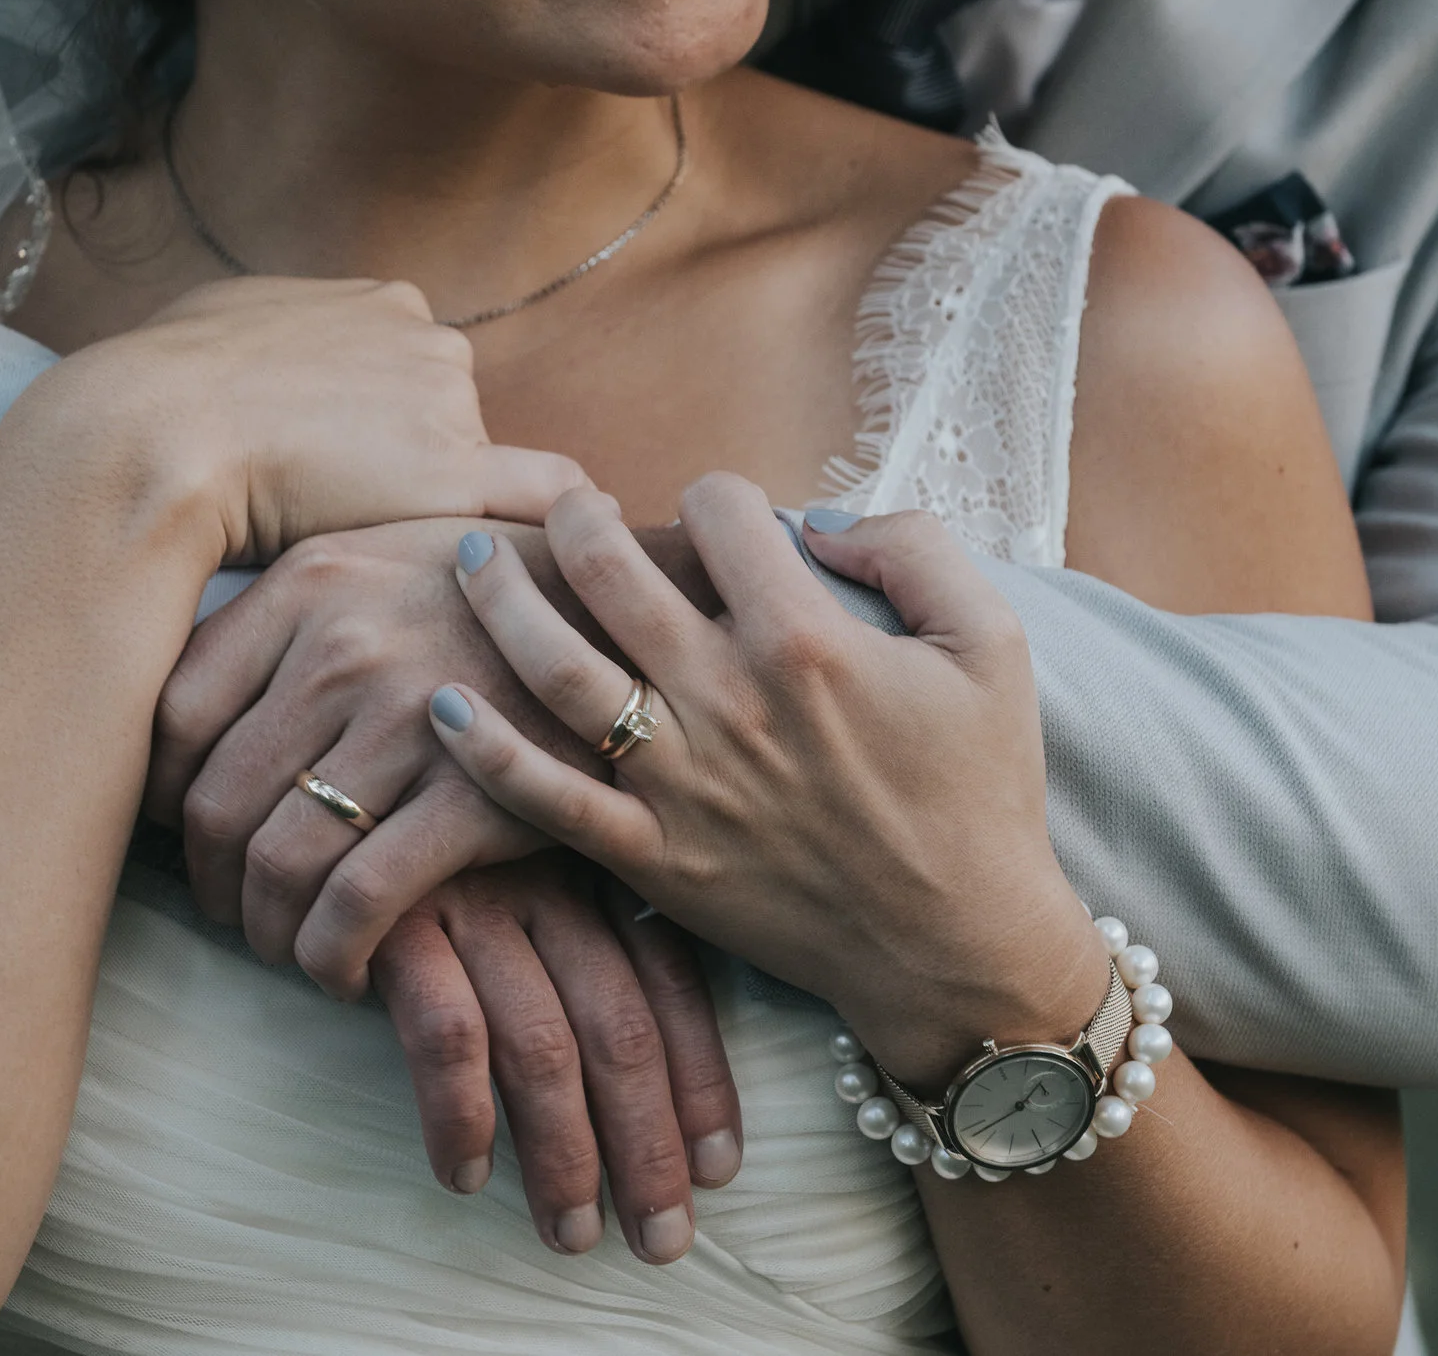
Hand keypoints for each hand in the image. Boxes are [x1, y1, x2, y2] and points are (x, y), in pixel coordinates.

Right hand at [30, 277, 586, 562]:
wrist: (151, 433)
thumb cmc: (167, 390)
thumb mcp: (227, 324)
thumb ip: (279, 339)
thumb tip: (266, 365)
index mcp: (384, 303)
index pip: (415, 379)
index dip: (387, 435)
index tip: (350, 477)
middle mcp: (431, 341)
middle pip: (451, 425)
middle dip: (415, 475)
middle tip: (347, 527)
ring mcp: (449, 406)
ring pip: (469, 474)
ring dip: (437, 514)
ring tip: (375, 557)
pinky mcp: (454, 474)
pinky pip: (544, 494)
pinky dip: (568, 524)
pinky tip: (575, 559)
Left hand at [146, 518, 599, 988]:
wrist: (640, 610)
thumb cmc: (497, 596)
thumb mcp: (382, 560)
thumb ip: (288, 618)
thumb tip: (177, 710)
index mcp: (308, 583)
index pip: (171, 715)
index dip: (157, 800)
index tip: (179, 840)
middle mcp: (343, 643)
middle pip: (214, 802)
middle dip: (214, 886)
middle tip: (239, 915)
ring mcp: (410, 717)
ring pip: (278, 861)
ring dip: (270, 931)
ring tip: (292, 948)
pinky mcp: (475, 791)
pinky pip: (361, 900)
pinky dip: (334, 954)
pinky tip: (347, 970)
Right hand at [366, 855, 741, 1264]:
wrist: (301, 778)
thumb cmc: (418, 838)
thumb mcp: (513, 869)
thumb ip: (568, 942)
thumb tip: (636, 1074)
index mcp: (589, 866)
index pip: (670, 979)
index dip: (700, 1078)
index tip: (719, 1168)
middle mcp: (544, 878)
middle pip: (620, 1025)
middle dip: (649, 1143)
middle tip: (662, 1239)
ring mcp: (471, 896)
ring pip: (542, 1044)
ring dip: (563, 1154)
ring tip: (570, 1234)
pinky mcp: (392, 916)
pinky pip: (444, 1032)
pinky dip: (461, 1114)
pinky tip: (466, 1172)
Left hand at [426, 478, 1110, 1088]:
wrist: (957, 944)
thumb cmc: (981, 791)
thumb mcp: (993, 644)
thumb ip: (916, 549)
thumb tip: (815, 519)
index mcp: (808, 640)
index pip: (722, 512)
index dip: (717, 493)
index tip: (721, 512)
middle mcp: (729, 703)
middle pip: (611, 573)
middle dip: (577, 520)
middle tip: (567, 507)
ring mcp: (681, 784)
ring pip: (556, 670)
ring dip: (501, 603)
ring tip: (475, 560)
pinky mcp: (653, 857)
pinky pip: (543, 800)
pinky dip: (485, 752)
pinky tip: (443, 703)